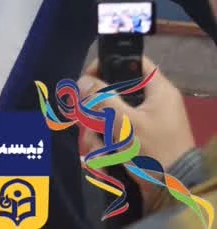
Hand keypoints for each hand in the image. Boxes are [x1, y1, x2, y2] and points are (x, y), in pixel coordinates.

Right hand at [77, 58, 194, 171]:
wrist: (173, 193)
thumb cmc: (154, 150)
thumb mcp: (125, 122)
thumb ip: (101, 98)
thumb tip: (81, 81)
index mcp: (157, 90)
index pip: (131, 61)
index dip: (107, 64)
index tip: (87, 79)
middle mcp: (151, 103)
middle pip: (113, 91)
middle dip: (94, 108)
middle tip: (83, 119)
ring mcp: (144, 123)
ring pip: (108, 115)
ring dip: (95, 130)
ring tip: (94, 146)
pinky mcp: (137, 140)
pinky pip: (113, 133)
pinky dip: (103, 144)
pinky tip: (101, 156)